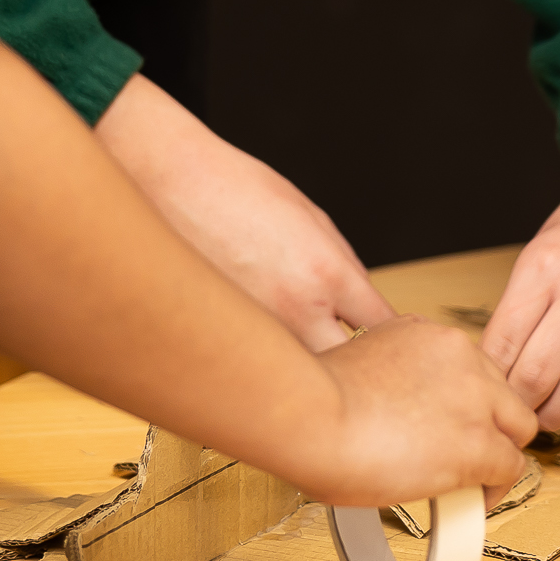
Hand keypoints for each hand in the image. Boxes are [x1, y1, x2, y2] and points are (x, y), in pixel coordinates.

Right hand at [95, 74, 393, 349]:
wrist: (163, 181)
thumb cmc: (232, 188)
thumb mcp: (309, 215)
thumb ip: (342, 265)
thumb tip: (360, 304)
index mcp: (327, 272)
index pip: (383, 326)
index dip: (396, 340)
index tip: (396, 345)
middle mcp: (295, 311)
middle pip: (352, 371)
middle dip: (360, 372)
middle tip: (359, 369)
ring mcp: (255, 335)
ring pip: (300, 379)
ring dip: (309, 376)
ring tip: (304, 363)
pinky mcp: (220, 345)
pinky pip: (256, 371)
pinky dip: (264, 368)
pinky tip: (259, 354)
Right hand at [295, 314, 537, 509]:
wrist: (308, 416)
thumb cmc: (312, 400)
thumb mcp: (355, 362)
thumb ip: (385, 376)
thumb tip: (384, 410)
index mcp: (426, 332)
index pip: (467, 366)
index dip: (461, 402)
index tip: (443, 425)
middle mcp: (459, 353)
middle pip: (500, 391)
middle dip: (487, 424)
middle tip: (459, 455)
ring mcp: (475, 396)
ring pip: (517, 426)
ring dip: (497, 455)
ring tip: (470, 483)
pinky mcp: (479, 442)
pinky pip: (511, 468)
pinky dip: (495, 490)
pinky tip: (471, 503)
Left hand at [486, 99, 559, 430]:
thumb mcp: (537, 256)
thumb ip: (520, 306)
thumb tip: (497, 368)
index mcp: (540, 270)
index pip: (502, 343)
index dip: (490, 380)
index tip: (487, 393)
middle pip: (538, 373)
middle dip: (520, 406)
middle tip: (516, 414)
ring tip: (551, 416)